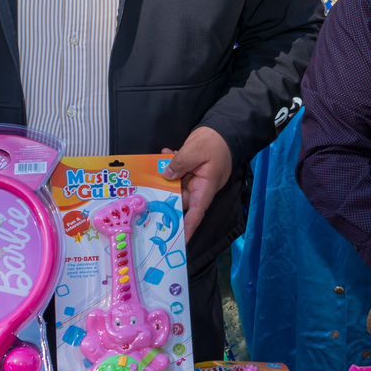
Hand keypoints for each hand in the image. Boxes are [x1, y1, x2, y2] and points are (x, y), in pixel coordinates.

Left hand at [161, 127, 233, 241]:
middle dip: (164, 197)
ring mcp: (193, 179)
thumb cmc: (215, 143)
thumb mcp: (196, 150)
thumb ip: (180, 163)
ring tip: (154, 166)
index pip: (196, 212)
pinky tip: (164, 153)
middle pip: (179, 199)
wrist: (223, 130)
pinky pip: (175, 172)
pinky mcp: (189, 170)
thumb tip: (166, 175)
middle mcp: (198, 187)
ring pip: (174, 185)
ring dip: (164, 176)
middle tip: (146, 196)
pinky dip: (168, 164)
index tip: (177, 240)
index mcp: (205, 188)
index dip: (187, 228)